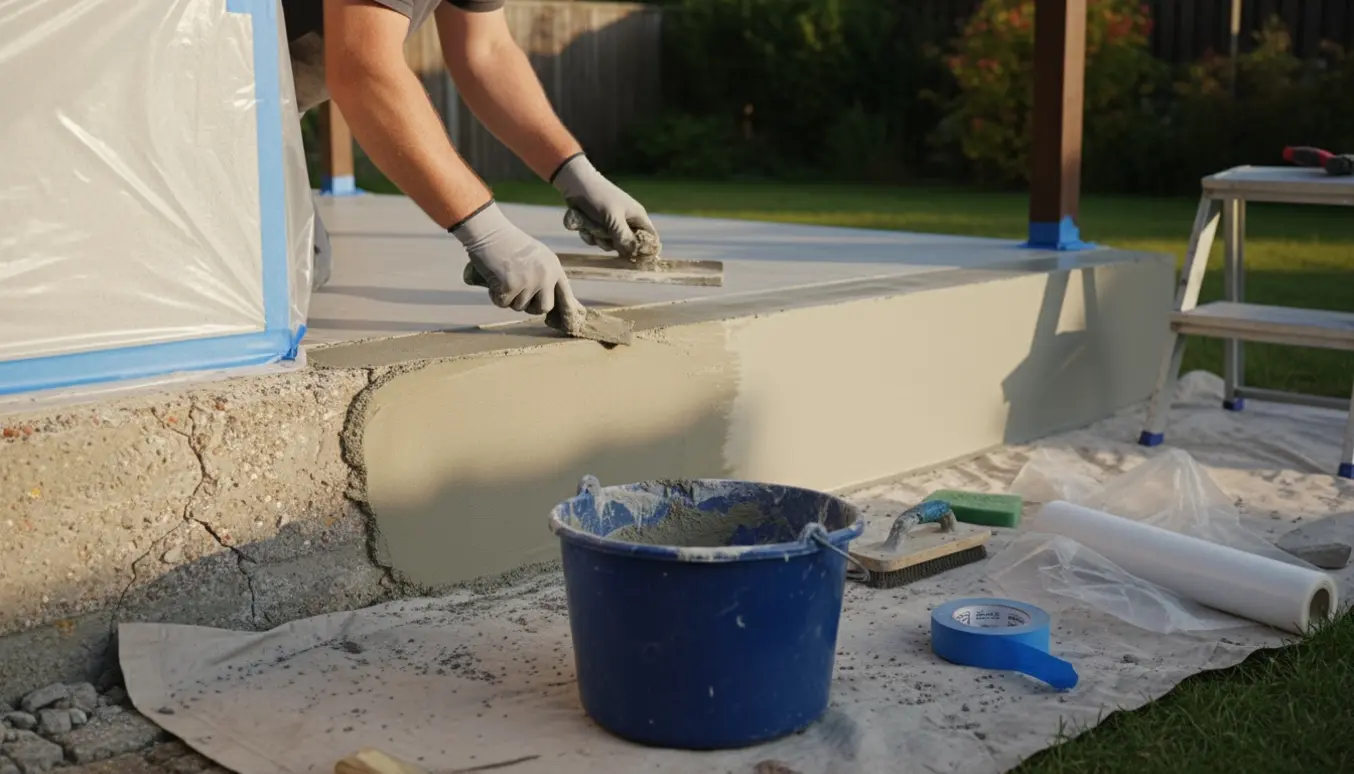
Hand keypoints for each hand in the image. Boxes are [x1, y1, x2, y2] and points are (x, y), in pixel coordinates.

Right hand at [451, 201, 576, 315]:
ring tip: (502, 278)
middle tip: (517, 296)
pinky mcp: (511, 286)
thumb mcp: (535, 255)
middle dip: (530, 307)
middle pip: (544, 307)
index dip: (560, 308)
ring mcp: (530, 281)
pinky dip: (495, 296)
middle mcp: (546, 275)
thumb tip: (546, 302)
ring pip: (520, 306)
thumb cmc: (507, 242)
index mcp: (554, 267)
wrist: (489, 230)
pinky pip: (502, 303)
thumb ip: (544, 274)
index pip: (564, 294)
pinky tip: (493, 280)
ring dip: (509, 298)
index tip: (557, 318)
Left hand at [551, 154, 660, 259]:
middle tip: (605, 232)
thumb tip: (633, 253)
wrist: (575, 183)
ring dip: (597, 237)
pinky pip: (594, 239)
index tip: (635, 258)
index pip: (650, 237)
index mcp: (636, 216)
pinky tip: (582, 223)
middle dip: (613, 243)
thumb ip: (624, 237)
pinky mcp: (596, 224)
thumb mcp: (613, 219)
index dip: (646, 249)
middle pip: (626, 246)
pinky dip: (587, 233)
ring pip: (608, 244)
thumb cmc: (599, 198)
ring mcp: (610, 224)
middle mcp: (626, 221)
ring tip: (591, 224)